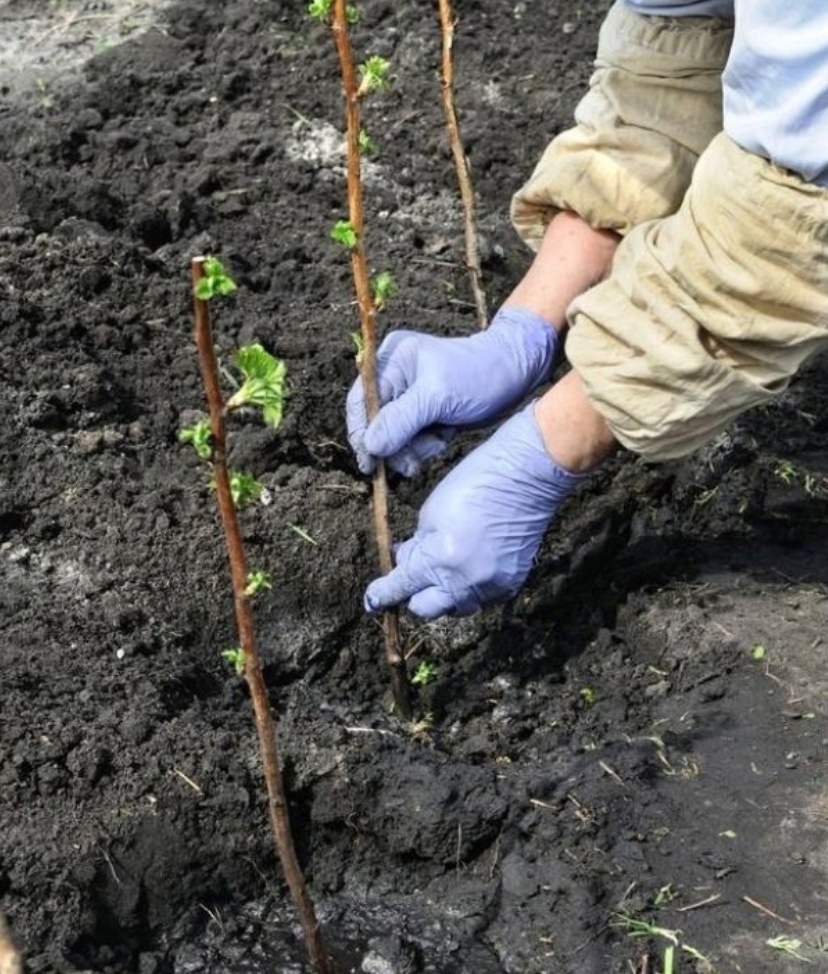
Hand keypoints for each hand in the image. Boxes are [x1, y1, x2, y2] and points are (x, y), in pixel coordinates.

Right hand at [346, 306, 557, 476]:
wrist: (515, 372)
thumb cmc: (479, 374)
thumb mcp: (437, 396)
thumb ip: (400, 420)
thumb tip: (369, 444)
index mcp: (392, 359)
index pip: (362, 401)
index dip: (362, 433)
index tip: (369, 463)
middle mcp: (396, 374)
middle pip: (376, 421)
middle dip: (393, 445)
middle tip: (409, 465)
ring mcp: (410, 394)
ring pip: (394, 434)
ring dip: (411, 448)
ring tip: (435, 445)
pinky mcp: (425, 410)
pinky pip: (412, 437)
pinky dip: (424, 445)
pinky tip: (441, 440)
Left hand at [364, 402, 587, 618]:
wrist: (525, 476)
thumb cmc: (475, 483)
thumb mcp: (431, 512)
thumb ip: (415, 546)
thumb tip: (405, 566)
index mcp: (440, 561)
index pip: (401, 588)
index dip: (382, 596)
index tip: (372, 602)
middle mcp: (466, 582)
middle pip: (427, 608)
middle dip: (414, 594)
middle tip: (412, 572)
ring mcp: (492, 586)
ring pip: (455, 606)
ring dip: (443, 592)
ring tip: (444, 562)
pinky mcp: (511, 584)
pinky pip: (481, 598)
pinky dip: (469, 586)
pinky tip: (469, 562)